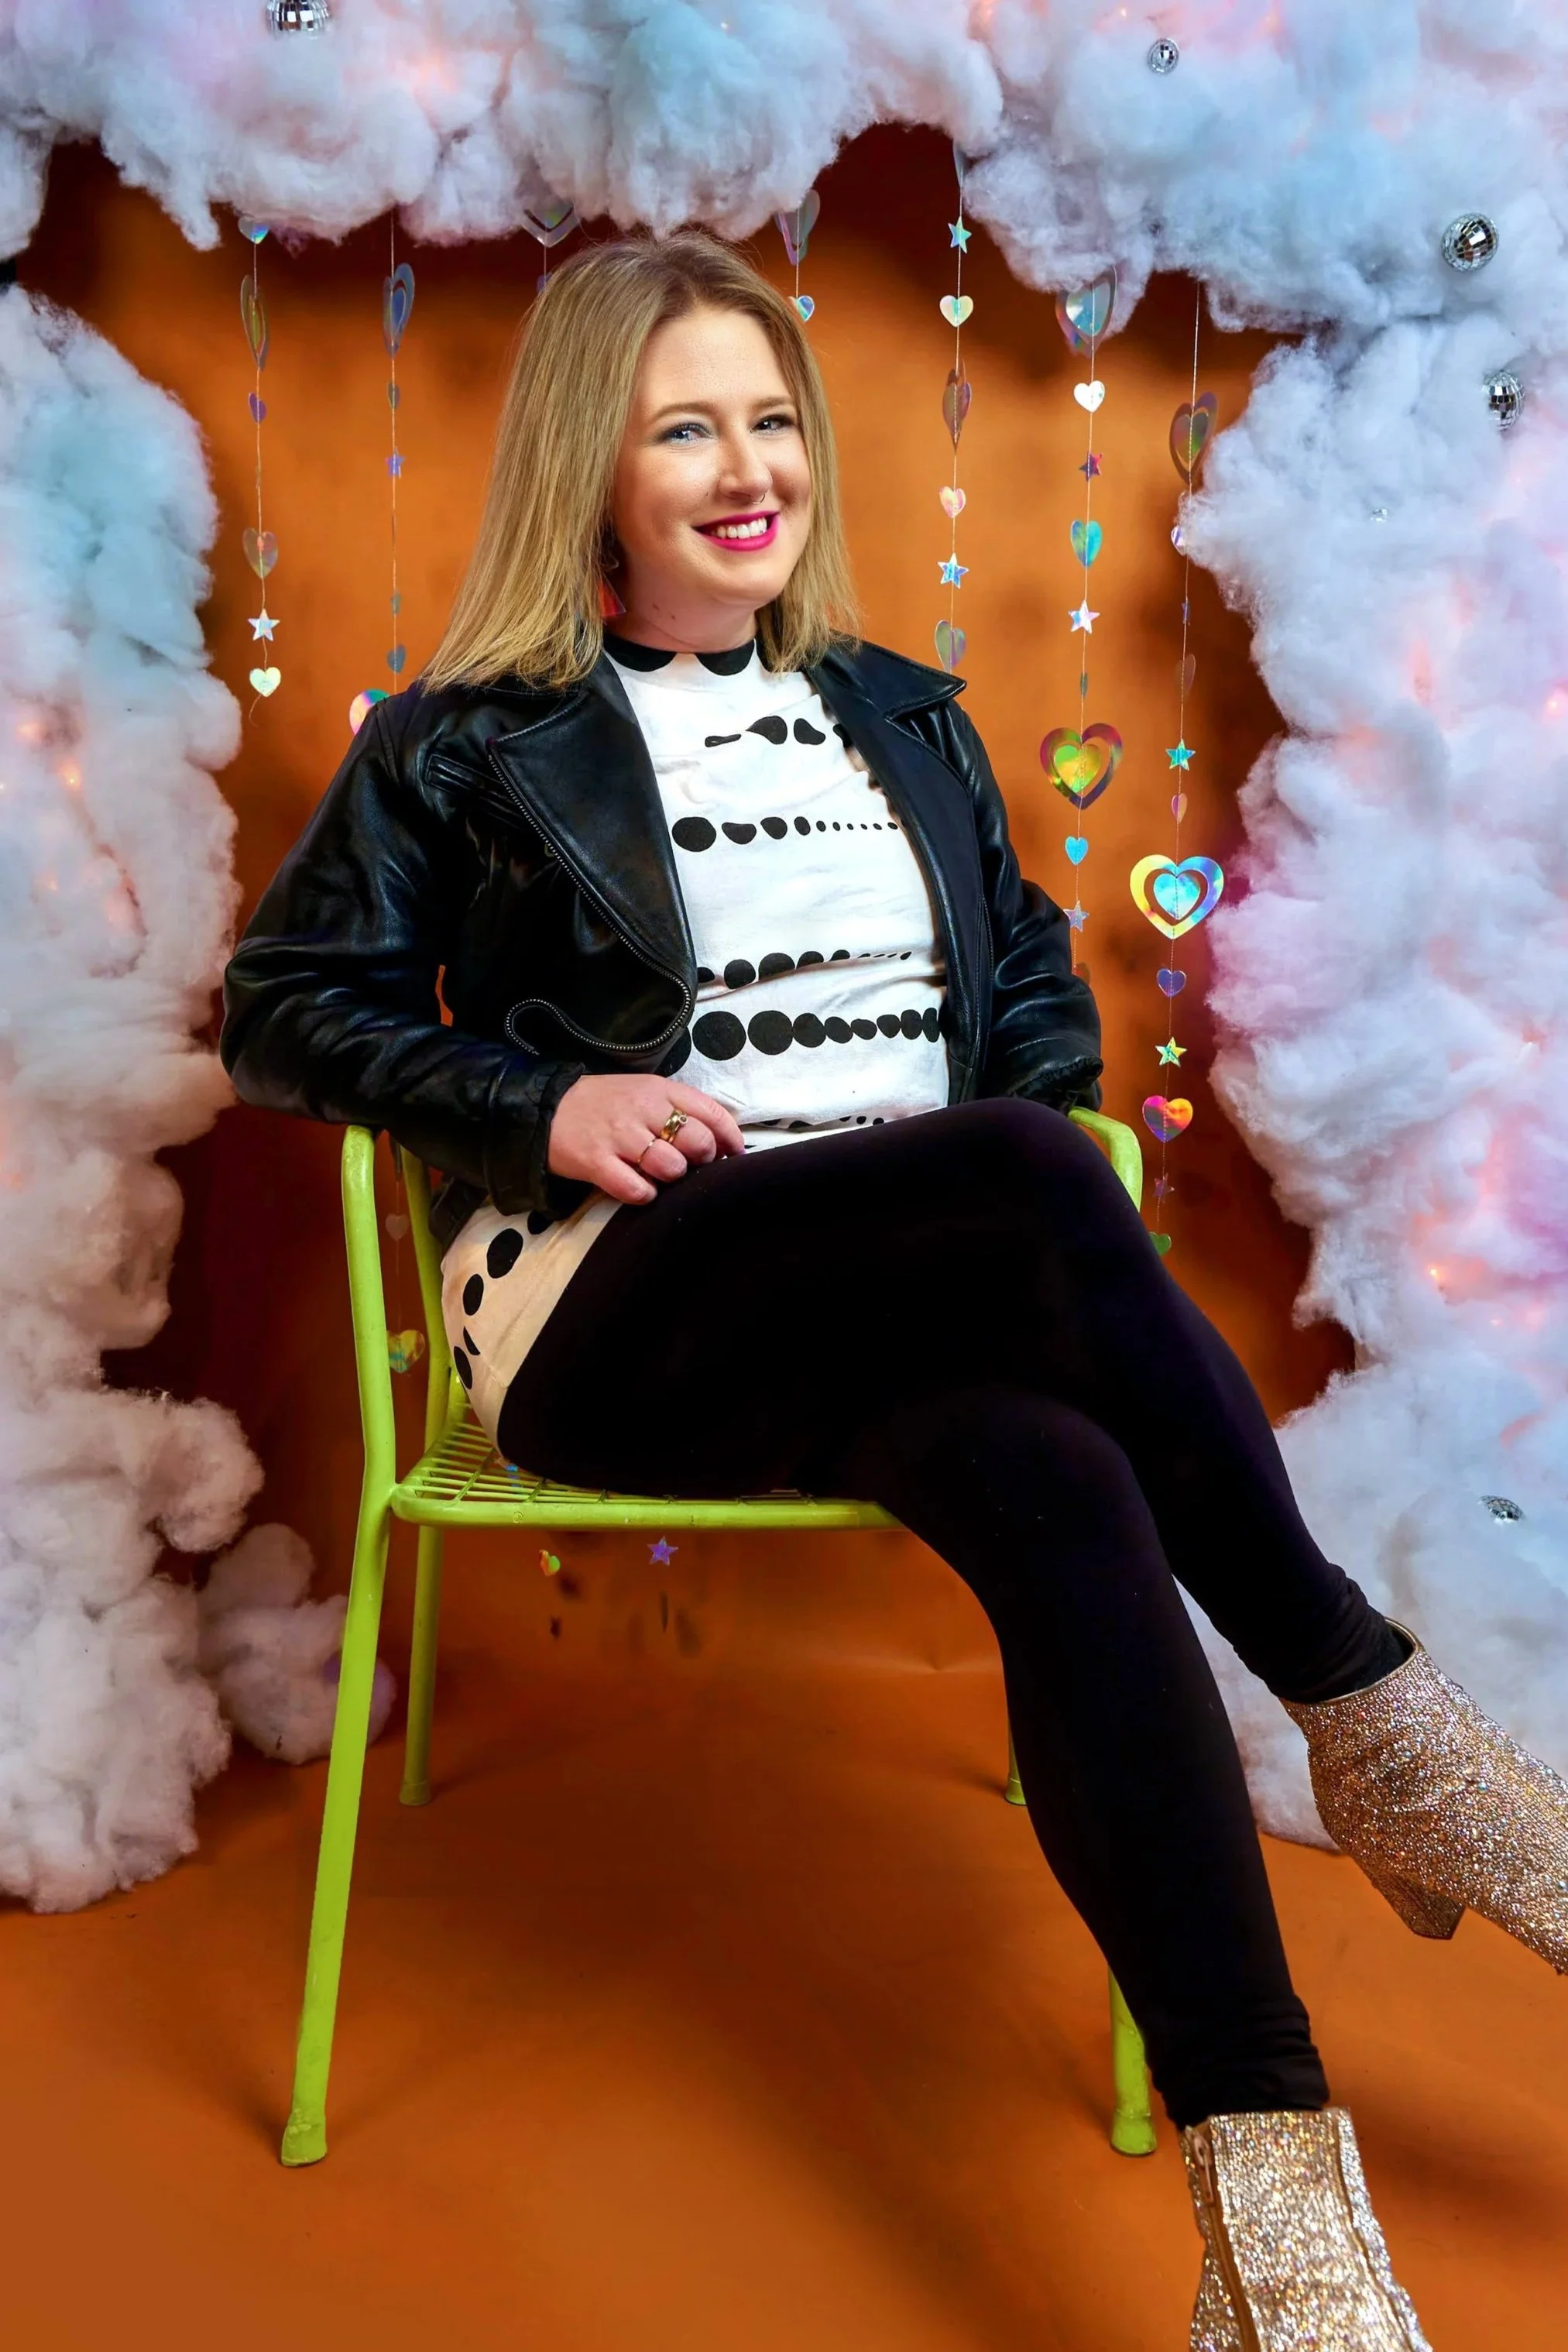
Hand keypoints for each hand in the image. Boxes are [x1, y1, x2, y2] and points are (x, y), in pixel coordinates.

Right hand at [547, 1074, 746, 1204]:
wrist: (547, 1109)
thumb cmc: (605, 1105)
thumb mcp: (645, 1093)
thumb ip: (681, 1109)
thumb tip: (723, 1142)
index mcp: (659, 1089)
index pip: (712, 1113)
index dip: (730, 1139)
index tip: (732, 1154)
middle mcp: (642, 1110)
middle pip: (696, 1141)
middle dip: (702, 1159)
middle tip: (689, 1164)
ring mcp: (619, 1136)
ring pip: (670, 1166)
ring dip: (673, 1177)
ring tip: (660, 1174)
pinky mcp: (597, 1162)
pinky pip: (636, 1189)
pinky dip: (644, 1194)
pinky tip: (640, 1188)